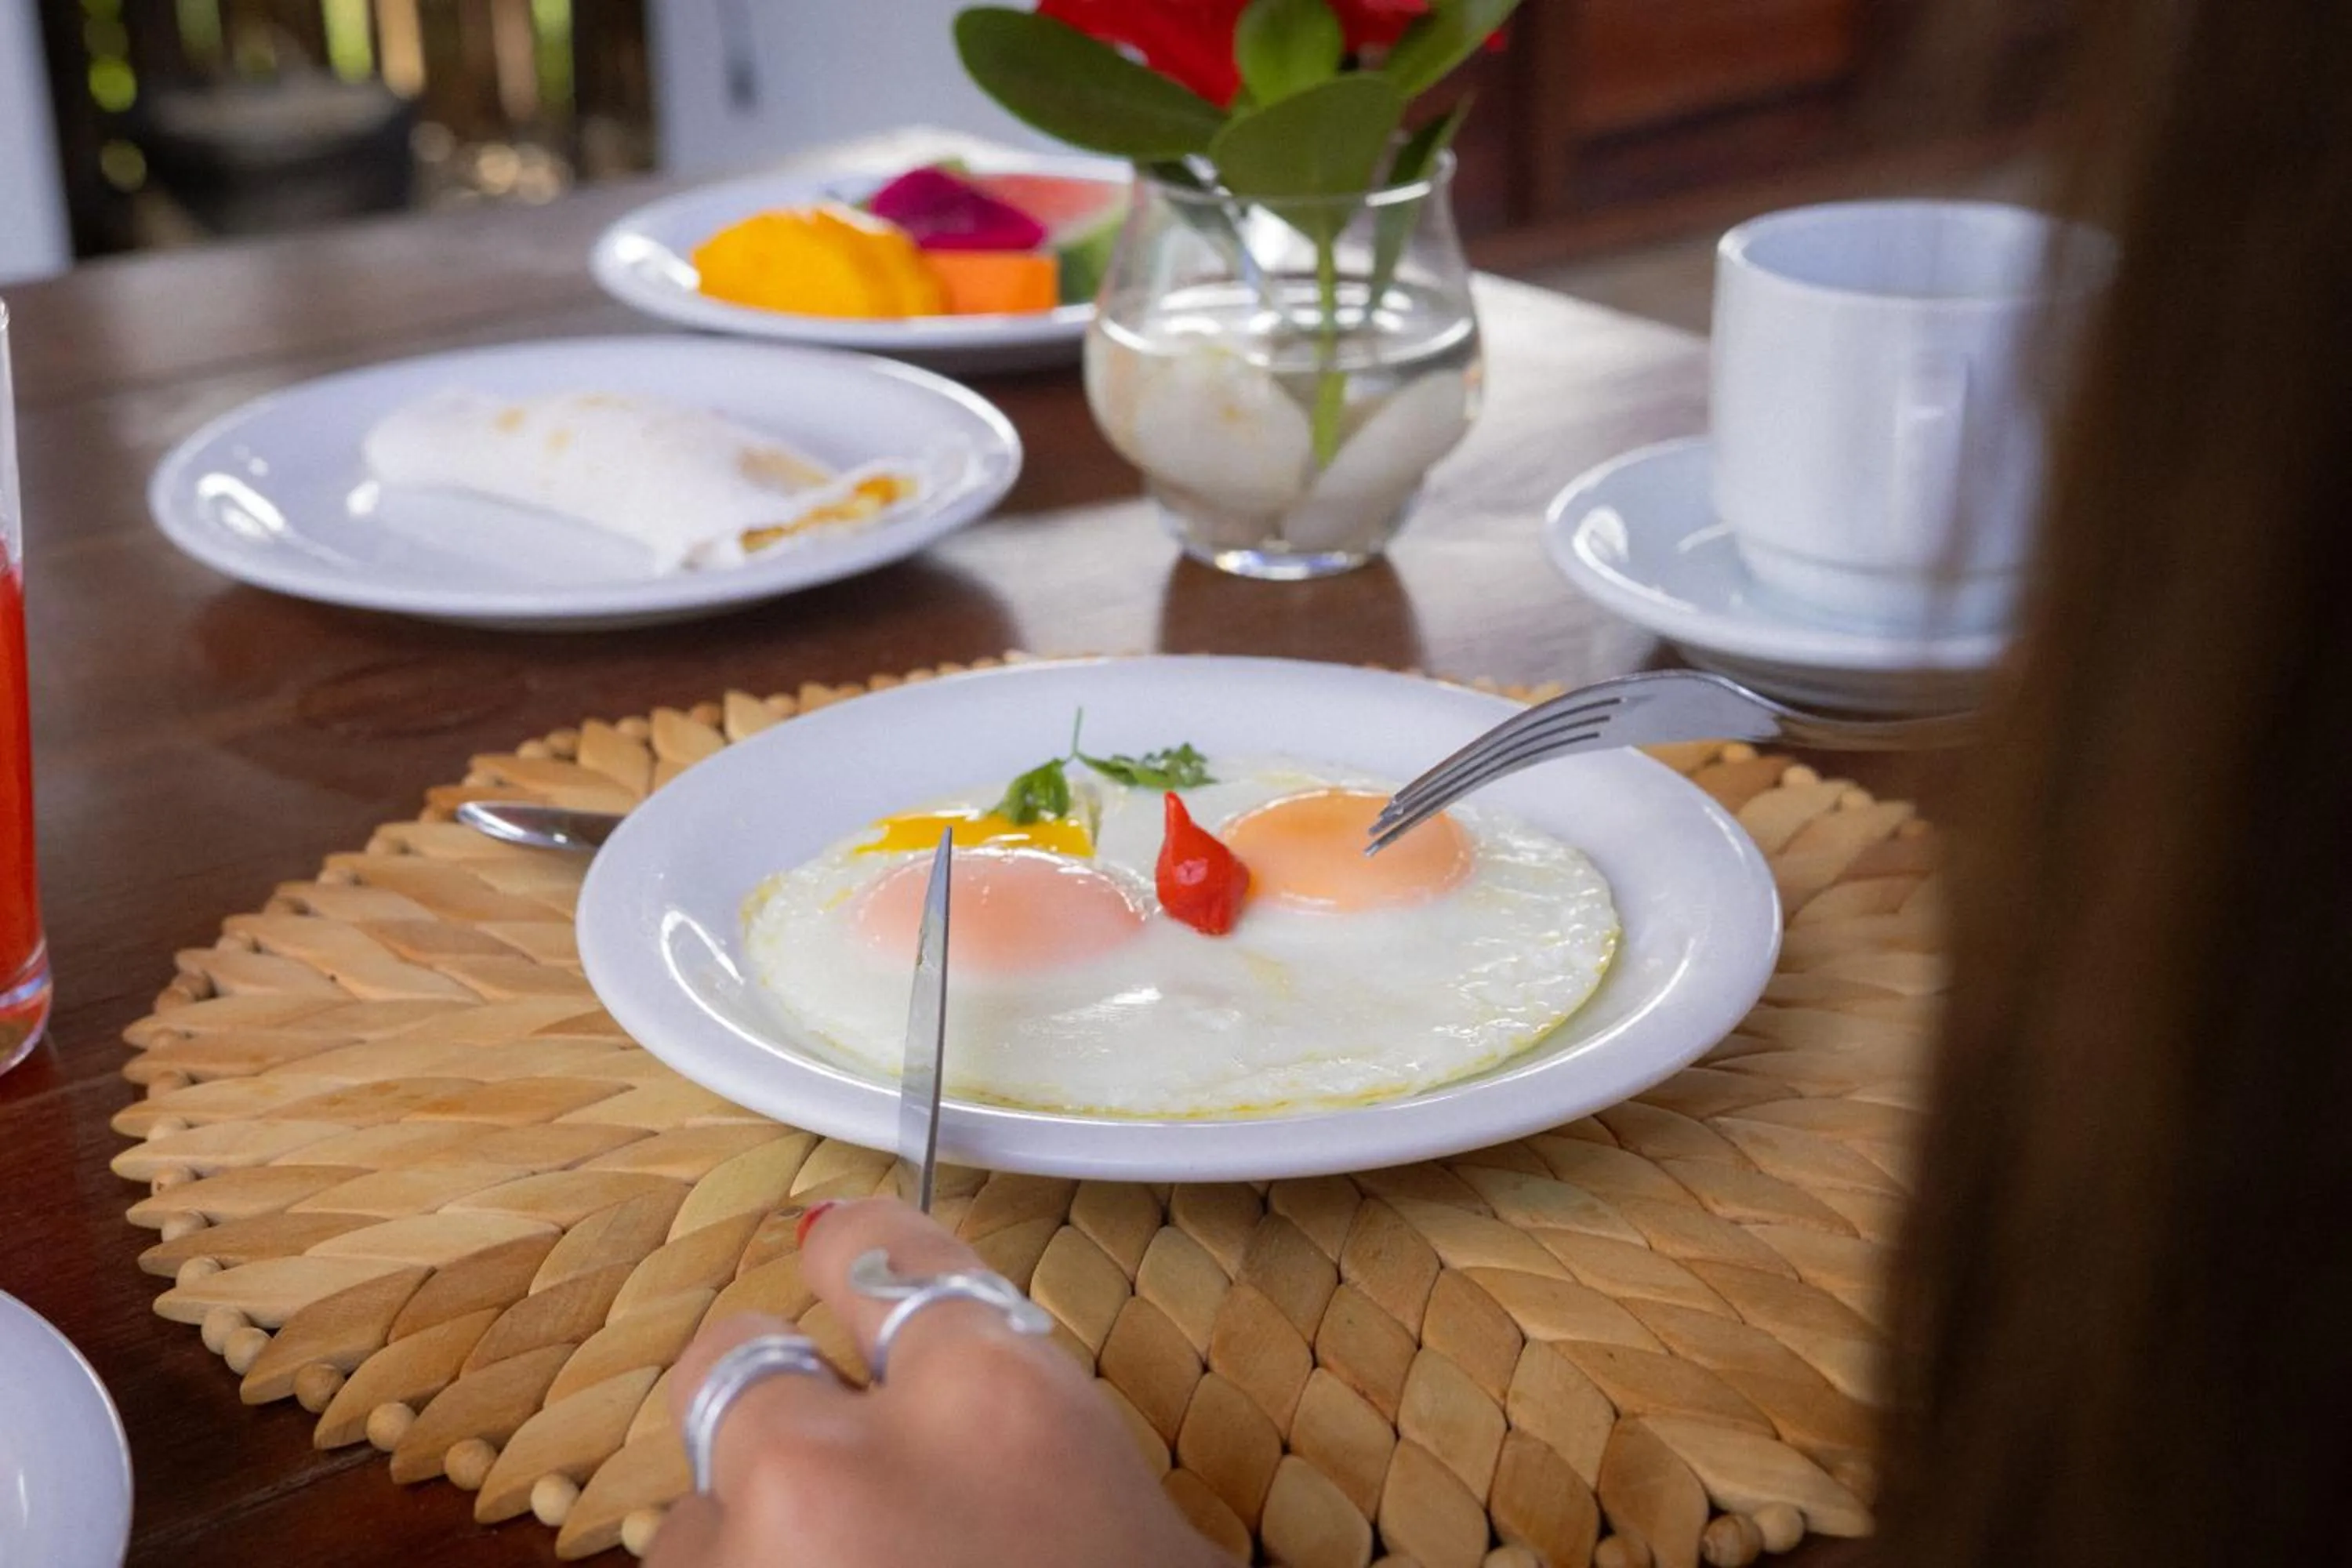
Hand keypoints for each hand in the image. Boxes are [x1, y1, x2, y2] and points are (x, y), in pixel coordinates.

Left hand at [648, 1196, 1225, 1567]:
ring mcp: (745, 1567)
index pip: (882, 1258)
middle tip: (820, 1464)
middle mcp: (841, 1464)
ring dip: (745, 1554)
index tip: (835, 1250)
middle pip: (737, 1363)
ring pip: (691, 1515)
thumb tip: (966, 1417)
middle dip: (768, 1407)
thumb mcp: (1134, 1542)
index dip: (854, 1255)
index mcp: (995, 1408)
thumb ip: (1026, 1447)